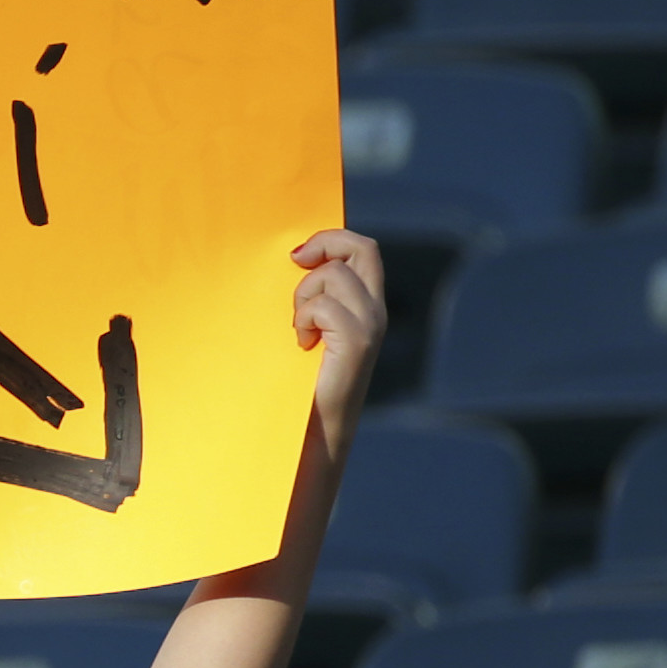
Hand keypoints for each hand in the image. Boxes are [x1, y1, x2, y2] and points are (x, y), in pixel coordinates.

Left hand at [287, 228, 384, 451]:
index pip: (363, 249)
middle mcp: (376, 310)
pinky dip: (303, 318)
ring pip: (334, 275)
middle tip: (296, 262)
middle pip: (363, 248)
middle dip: (326, 243)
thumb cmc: (299, 381)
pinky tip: (301, 343)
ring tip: (298, 326)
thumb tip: (290, 261)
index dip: (332, 238)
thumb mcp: (306, 329)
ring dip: (304, 295)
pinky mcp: (358, 342)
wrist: (313, 429)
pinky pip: (324, 306)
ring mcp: (371, 325)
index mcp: (366, 303)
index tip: (298, 254)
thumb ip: (309, 298)